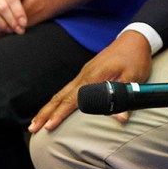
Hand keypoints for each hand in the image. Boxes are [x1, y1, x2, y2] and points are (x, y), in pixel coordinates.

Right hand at [29, 30, 152, 131]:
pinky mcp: (86, 73)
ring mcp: (83, 74)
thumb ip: (125, 96)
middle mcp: (84, 75)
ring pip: (60, 93)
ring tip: (36, 122)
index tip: (49, 127)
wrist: (134, 39)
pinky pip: (67, 89)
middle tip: (32, 129)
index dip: (60, 114)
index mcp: (94, 77)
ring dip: (48, 108)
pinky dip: (57, 100)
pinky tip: (53, 108)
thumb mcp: (135, 78)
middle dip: (45, 113)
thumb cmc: (135, 58)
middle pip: (59, 97)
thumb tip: (120, 118)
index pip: (72, 99)